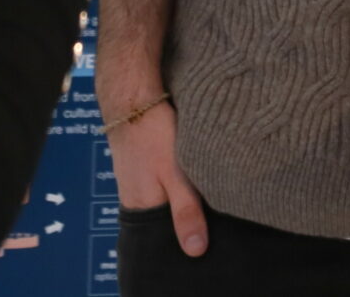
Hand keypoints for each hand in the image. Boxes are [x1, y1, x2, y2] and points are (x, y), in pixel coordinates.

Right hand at [106, 100, 208, 256]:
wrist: (132, 98)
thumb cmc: (152, 134)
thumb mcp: (175, 174)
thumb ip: (185, 211)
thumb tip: (195, 251)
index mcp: (141, 211)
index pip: (164, 242)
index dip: (186, 244)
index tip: (210, 246)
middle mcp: (137, 201)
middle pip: (166, 224)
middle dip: (189, 225)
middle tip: (217, 224)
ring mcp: (140, 184)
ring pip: (168, 204)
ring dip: (186, 204)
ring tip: (212, 204)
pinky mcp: (147, 169)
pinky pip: (166, 188)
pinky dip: (181, 188)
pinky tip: (197, 181)